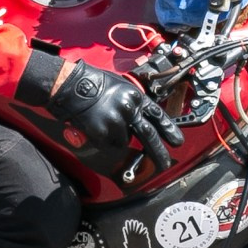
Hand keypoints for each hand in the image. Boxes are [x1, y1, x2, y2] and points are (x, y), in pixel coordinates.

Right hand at [28, 51, 177, 175]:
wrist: (69, 84)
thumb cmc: (92, 83)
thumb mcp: (120, 87)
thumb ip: (132, 103)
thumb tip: (141, 120)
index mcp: (136, 96)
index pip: (158, 116)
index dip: (169, 129)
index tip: (177, 142)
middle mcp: (129, 109)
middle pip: (149, 135)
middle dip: (158, 153)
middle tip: (165, 164)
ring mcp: (116, 120)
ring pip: (123, 141)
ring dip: (115, 138)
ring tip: (102, 121)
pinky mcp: (102, 131)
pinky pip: (107, 144)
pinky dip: (102, 140)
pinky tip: (94, 126)